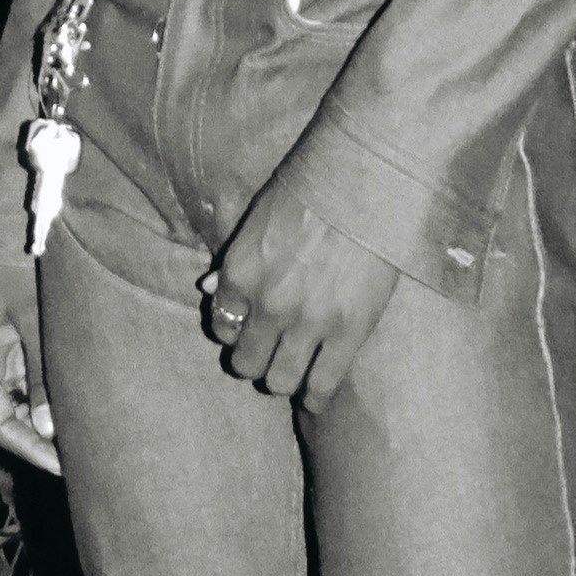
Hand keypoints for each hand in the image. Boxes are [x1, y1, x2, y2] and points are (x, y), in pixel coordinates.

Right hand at [0, 258, 60, 477]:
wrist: (9, 227)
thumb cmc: (18, 266)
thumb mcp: (34, 318)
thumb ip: (40, 372)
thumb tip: (48, 427)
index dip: (25, 446)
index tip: (56, 463)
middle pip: (3, 415)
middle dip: (35, 439)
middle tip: (72, 461)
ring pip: (14, 401)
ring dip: (40, 420)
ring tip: (76, 441)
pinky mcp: (7, 344)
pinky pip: (22, 382)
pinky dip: (42, 398)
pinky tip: (69, 410)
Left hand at [203, 153, 402, 409]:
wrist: (366, 178)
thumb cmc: (311, 188)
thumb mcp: (258, 218)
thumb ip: (234, 260)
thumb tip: (210, 290)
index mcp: (241, 273)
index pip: (222, 327)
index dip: (235, 332)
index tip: (248, 332)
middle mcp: (267, 304)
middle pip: (246, 363)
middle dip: (255, 362)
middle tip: (270, 355)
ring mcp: (308, 322)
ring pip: (280, 381)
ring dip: (283, 380)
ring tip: (293, 372)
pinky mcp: (349, 332)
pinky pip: (323, 384)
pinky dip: (315, 398)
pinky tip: (316, 398)